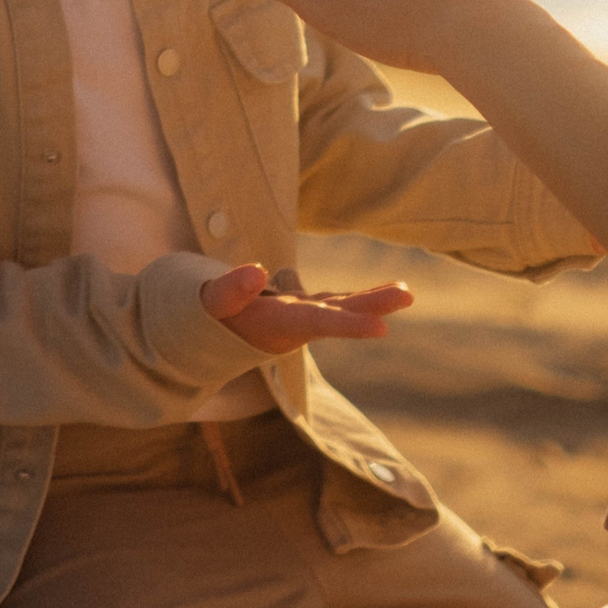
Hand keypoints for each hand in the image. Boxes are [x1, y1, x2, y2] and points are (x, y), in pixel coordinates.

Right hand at [199, 264, 412, 355]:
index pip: (316, 322)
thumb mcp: (206, 306)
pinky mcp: (294, 311)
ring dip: (371, 300)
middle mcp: (292, 325)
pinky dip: (351, 299)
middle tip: (408, 295)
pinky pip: (329, 303)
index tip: (383, 328)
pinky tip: (378, 294)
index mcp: (275, 326)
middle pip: (337, 313)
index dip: (349, 324)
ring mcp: (296, 318)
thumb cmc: (200, 320)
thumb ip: (228, 291)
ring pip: (338, 307)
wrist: (200, 337)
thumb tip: (257, 270)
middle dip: (373, 305)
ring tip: (404, 291)